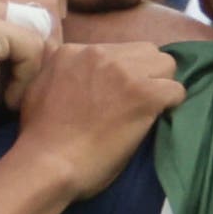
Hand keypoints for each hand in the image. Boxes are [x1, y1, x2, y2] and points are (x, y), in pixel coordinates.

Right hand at [11, 31, 184, 185]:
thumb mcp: (35, 88)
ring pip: (167, 64)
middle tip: (137, 100)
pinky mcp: (144, 95)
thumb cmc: (40, 137)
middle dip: (147, 73)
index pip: (116, 50)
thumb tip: (52, 50)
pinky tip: (157, 119)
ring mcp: (125, 72)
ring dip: (161, 86)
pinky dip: (171, 105)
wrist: (48, 163)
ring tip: (148, 109)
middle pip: (146, 51)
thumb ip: (51, 67)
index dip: (122, 73)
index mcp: (73, 51)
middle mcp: (100, 53)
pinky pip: (176, 90)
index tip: (116, 94)